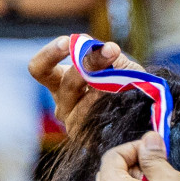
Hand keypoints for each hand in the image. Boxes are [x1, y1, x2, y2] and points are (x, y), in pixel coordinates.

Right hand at [28, 35, 145, 130]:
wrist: (140, 113)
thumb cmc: (122, 83)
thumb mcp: (114, 63)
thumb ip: (102, 53)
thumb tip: (95, 45)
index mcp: (59, 82)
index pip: (39, 69)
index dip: (50, 54)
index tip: (68, 42)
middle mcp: (62, 104)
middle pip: (67, 83)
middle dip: (90, 64)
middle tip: (111, 50)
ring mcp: (74, 123)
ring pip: (85, 102)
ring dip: (107, 86)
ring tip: (125, 76)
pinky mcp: (88, 138)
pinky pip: (99, 119)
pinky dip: (113, 105)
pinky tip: (126, 98)